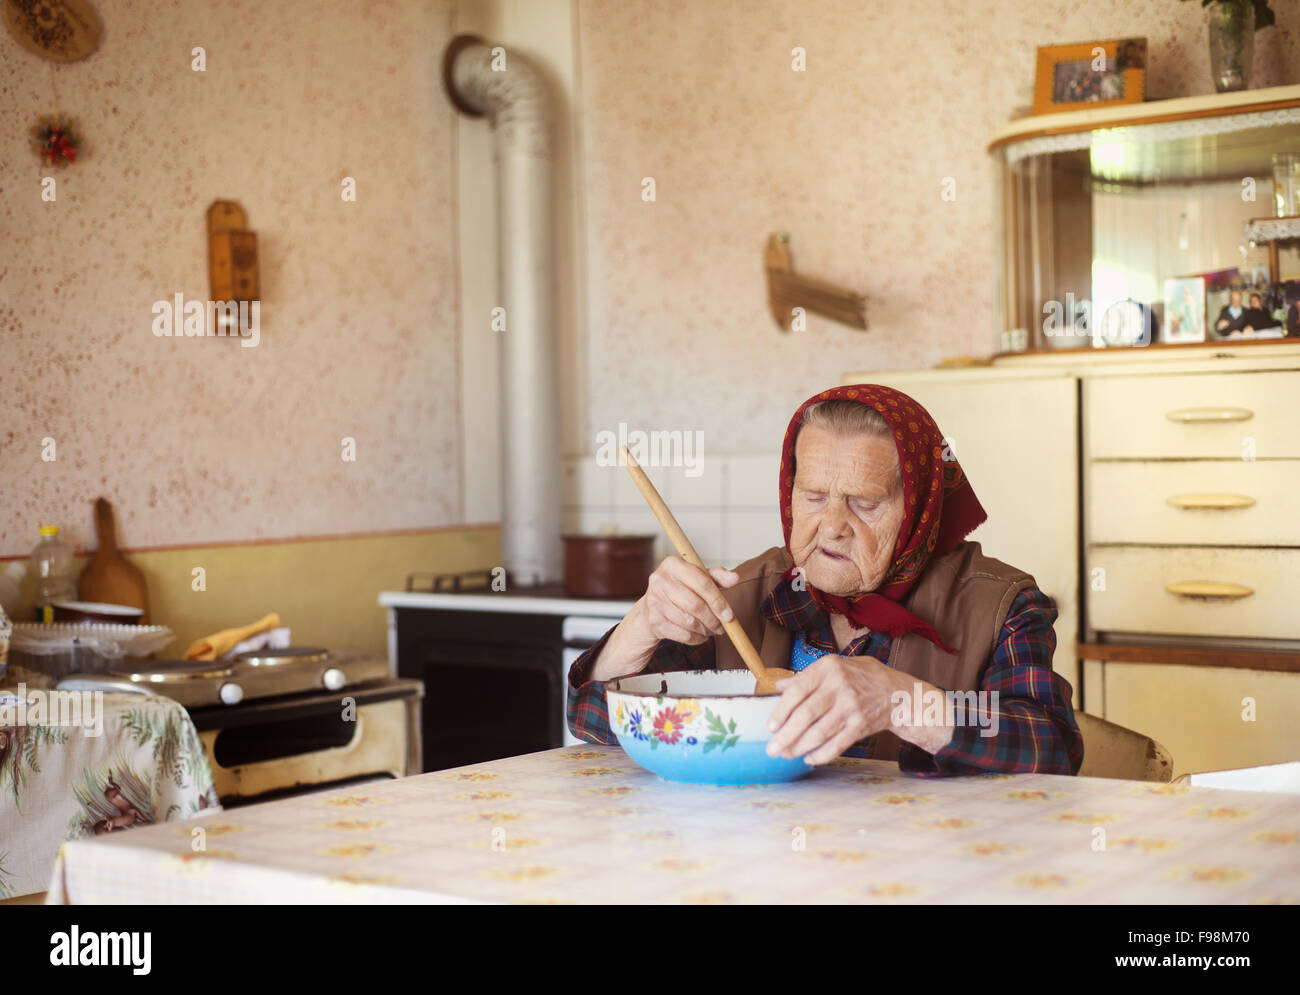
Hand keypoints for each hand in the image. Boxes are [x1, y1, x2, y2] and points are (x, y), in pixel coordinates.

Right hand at [591, 556, 738, 681]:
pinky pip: (683, 635)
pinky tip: (700, 634)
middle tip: (722, 626)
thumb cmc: (680, 589)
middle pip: (695, 605)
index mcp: (672, 564)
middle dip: (713, 619)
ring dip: (706, 630)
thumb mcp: (698, 577)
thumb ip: (717, 576)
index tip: (729, 615)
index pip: (701, 582)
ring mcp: (654, 602)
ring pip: (690, 622)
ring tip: (711, 629)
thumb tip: (735, 578)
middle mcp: (660, 580)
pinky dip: (696, 638)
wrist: (651, 608)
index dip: (718, 601)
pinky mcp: (654, 621)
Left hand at [764, 655, 953, 764]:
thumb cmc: (859, 677)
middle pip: (806, 715)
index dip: (781, 711)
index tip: (770, 727)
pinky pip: (837, 744)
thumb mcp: (833, 667)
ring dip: (800, 747)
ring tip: (786, 755)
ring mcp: (852, 707)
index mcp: (828, 668)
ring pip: (820, 732)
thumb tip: (778, 686)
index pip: (798, 691)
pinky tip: (809, 758)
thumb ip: (805, 677)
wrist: (896, 692)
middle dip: (786, 735)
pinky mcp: (861, 725)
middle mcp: (840, 686)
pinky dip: (821, 754)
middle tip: (772, 749)